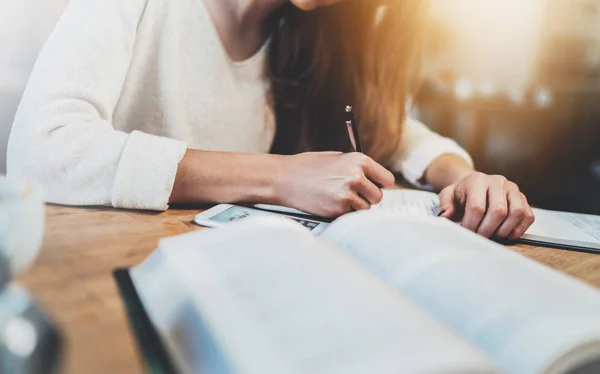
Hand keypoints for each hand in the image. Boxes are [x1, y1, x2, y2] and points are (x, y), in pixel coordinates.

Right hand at [276, 152, 394, 216]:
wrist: (285, 178)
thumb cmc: (309, 167)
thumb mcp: (336, 158)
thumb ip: (357, 168)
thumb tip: (376, 180)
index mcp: (359, 160)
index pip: (387, 180)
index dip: (379, 185)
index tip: (374, 187)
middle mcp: (356, 176)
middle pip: (378, 197)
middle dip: (367, 197)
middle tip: (351, 193)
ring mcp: (348, 194)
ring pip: (365, 208)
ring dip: (355, 206)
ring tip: (337, 196)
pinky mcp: (338, 209)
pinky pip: (350, 215)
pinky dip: (343, 212)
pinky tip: (329, 202)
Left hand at [438, 172, 534, 239]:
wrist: (475, 185)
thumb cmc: (461, 193)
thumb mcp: (447, 196)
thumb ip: (444, 206)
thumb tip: (445, 217)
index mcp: (477, 180)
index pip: (477, 207)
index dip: (472, 225)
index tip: (467, 233)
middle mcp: (498, 181)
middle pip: (498, 211)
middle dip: (487, 230)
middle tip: (480, 237)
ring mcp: (513, 189)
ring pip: (517, 213)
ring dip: (504, 230)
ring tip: (493, 235)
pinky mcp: (524, 198)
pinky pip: (528, 216)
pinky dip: (519, 229)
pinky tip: (506, 233)